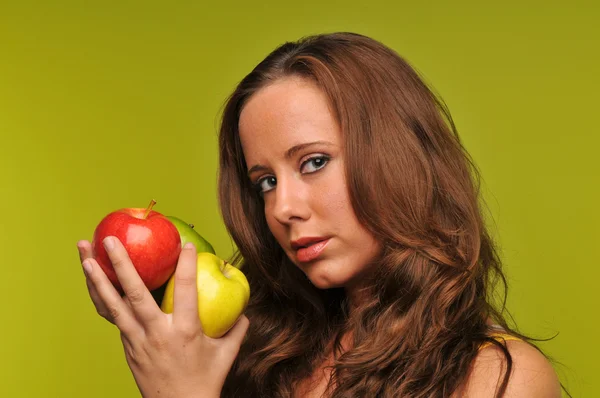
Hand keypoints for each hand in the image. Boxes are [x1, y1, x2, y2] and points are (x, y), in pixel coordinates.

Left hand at [77, 236, 248, 397]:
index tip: (185, 244)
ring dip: (98, 282)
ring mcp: (138, 341)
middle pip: (136, 294)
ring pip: (114, 307)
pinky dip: (103, 299)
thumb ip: (237, 330)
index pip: (187, 290)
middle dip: (122, 265)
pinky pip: (114, 319)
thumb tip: (244, 311)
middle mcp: (158, 333)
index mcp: (185, 331)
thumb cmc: (205, 381)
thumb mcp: (226, 354)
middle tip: (110, 240)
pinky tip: (95, 284)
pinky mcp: (128, 348)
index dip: (186, 265)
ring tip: (86, 259)